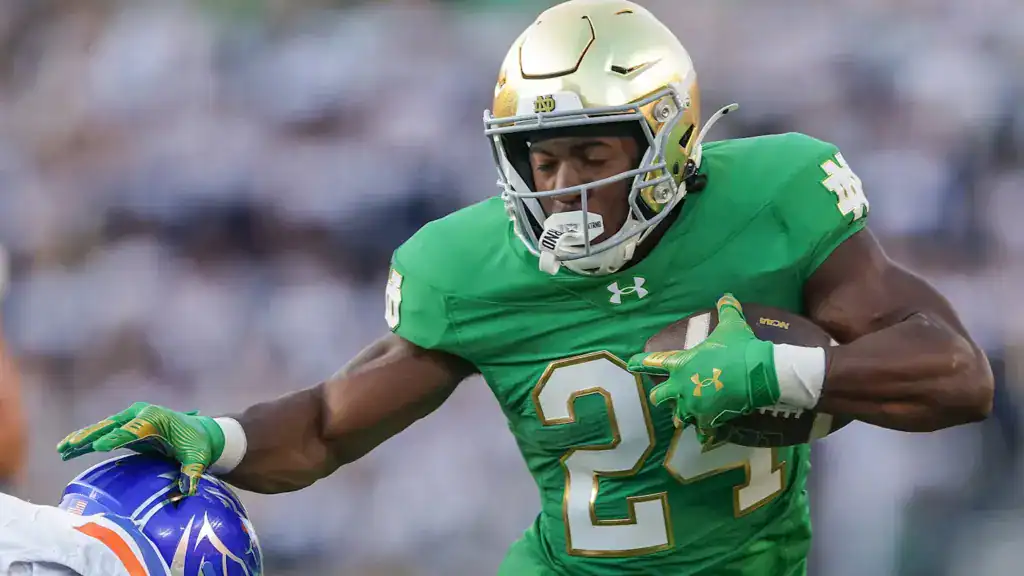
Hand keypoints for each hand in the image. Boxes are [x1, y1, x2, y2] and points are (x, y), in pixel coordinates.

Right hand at [56, 402, 224, 495]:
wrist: (199, 432)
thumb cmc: (198, 444)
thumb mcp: (198, 457)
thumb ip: (193, 471)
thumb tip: (188, 491)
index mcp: (157, 418)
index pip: (134, 429)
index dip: (117, 438)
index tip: (99, 446)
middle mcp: (140, 415)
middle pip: (112, 426)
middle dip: (91, 435)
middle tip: (71, 445)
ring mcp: (131, 420)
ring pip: (102, 429)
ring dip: (82, 438)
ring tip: (62, 449)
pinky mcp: (125, 429)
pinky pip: (102, 435)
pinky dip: (85, 442)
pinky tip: (67, 451)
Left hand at [628, 294, 779, 432]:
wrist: (759, 373)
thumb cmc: (740, 348)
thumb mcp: (732, 325)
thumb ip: (726, 310)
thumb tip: (727, 295)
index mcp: (681, 364)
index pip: (653, 363)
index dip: (640, 363)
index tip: (631, 365)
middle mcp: (681, 387)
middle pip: (659, 397)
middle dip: (661, 397)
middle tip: (664, 397)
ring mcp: (694, 406)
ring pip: (678, 417)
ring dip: (681, 416)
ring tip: (684, 417)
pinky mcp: (709, 420)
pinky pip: (701, 431)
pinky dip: (704, 433)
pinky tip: (705, 434)